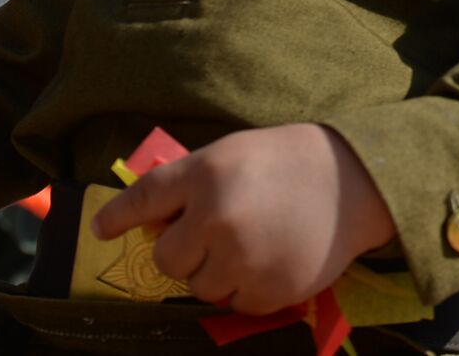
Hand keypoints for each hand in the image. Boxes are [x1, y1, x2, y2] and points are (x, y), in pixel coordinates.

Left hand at [91, 123, 394, 314]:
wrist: (357, 181)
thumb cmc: (289, 161)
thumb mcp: (234, 153)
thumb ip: (191, 184)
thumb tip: (150, 224)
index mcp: (208, 173)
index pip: (146, 198)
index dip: (119, 216)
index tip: (101, 228)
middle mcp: (218, 216)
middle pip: (168, 259)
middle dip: (187, 251)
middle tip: (219, 232)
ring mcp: (244, 257)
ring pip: (201, 287)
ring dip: (218, 272)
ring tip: (254, 244)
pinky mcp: (270, 289)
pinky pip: (237, 304)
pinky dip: (250, 288)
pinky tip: (275, 259)